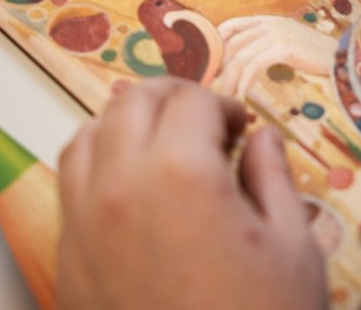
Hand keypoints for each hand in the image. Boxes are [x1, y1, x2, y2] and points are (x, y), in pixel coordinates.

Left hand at [57, 79, 326, 309]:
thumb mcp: (293, 246)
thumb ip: (273, 175)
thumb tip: (260, 139)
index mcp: (181, 174)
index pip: (193, 102)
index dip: (225, 105)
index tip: (243, 127)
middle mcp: (120, 187)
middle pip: (132, 102)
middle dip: (174, 98)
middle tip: (207, 121)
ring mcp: (84, 224)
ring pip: (87, 135)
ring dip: (127, 124)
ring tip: (164, 145)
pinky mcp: (67, 262)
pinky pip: (68, 186)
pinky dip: (97, 165)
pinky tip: (130, 187)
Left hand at [218, 15, 338, 95]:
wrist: (344, 56)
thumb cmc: (316, 56)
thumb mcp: (287, 44)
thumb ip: (266, 47)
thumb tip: (242, 64)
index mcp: (267, 19)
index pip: (230, 26)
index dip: (216, 46)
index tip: (213, 68)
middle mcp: (269, 22)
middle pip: (232, 44)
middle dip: (220, 69)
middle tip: (214, 90)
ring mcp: (277, 33)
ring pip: (240, 56)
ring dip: (230, 80)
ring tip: (227, 98)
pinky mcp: (285, 47)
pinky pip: (255, 65)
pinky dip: (245, 82)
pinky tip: (244, 95)